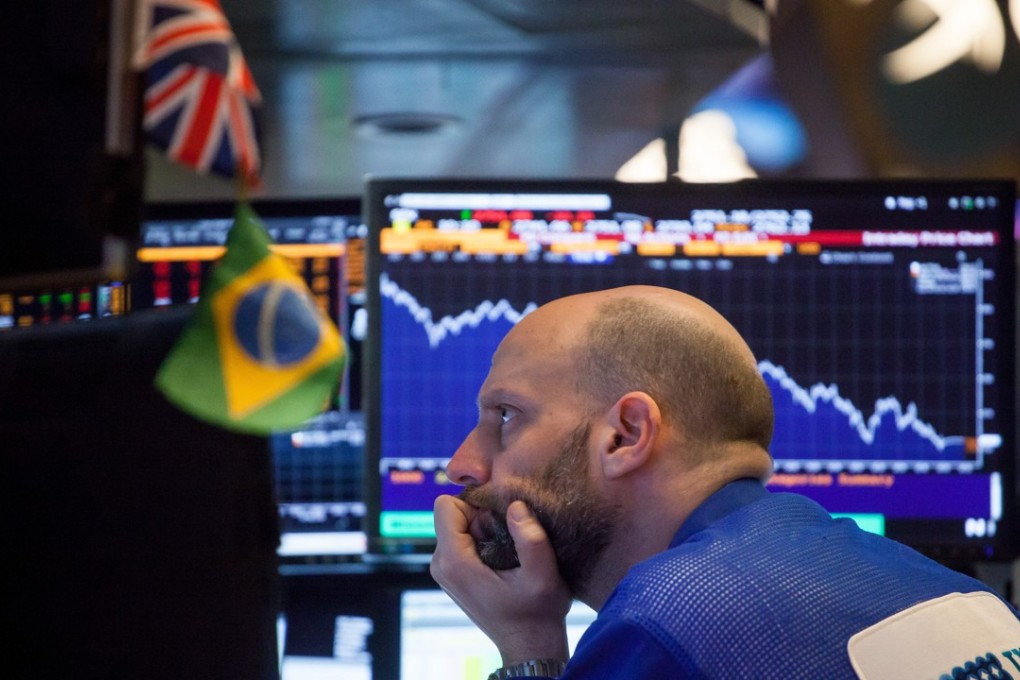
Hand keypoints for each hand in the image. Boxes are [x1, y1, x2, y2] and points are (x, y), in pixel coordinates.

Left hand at [431, 495, 572, 664]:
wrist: (529, 644)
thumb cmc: (537, 613)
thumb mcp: (543, 575)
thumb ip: (530, 538)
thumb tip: (516, 505)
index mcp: (454, 562)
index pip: (446, 505)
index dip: (475, 504)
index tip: (500, 521)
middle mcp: (440, 565)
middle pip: (453, 514)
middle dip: (481, 517)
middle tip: (509, 540)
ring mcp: (445, 570)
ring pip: (458, 525)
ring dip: (483, 529)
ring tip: (508, 552)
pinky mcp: (453, 573)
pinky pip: (461, 539)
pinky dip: (482, 541)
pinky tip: (502, 559)